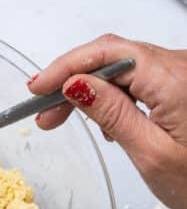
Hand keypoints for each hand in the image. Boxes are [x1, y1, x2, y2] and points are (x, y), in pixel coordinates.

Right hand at [29, 34, 186, 208]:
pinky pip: (142, 78)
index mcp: (174, 78)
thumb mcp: (151, 154)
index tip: (36, 89)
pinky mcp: (185, 86)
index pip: (108, 54)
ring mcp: (185, 74)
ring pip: (126, 66)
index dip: (66, 67)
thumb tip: (76, 85)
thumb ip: (112, 114)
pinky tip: (103, 120)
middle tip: (44, 112)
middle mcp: (182, 66)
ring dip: (91, 87)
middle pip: (114, 55)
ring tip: (64, 118)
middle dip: (73, 79)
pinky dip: (115, 94)